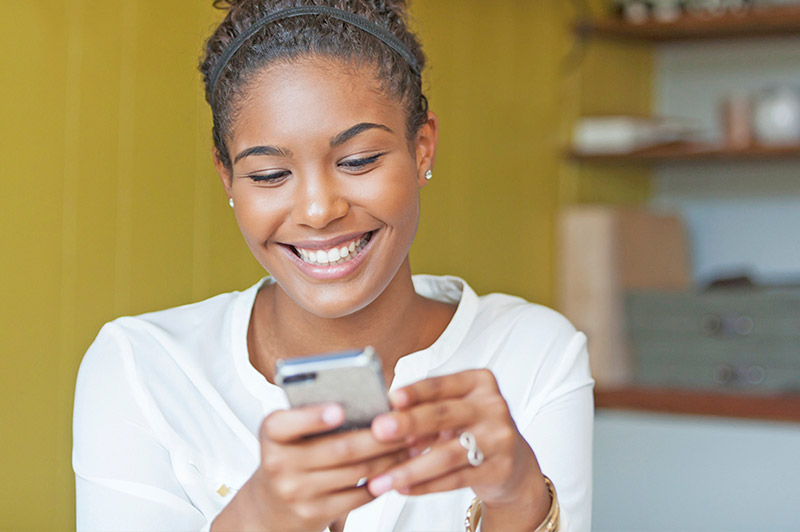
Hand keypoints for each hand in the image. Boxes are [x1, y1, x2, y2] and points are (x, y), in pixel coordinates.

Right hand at [211, 403, 407, 531]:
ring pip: (356, 471)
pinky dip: (381, 480)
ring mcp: (297, 492)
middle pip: (340, 448)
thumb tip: (366, 401)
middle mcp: (279, 464)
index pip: (286, 422)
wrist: (270, 507)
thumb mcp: (289, 433)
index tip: (340, 410)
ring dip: (389, 457)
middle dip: (379, 436)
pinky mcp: (315, 514)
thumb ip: (316, 415)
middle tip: (404, 424)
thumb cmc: (288, 458)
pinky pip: (358, 496)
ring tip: (408, 444)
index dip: (314, 417)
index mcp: (272, 434)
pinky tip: (396, 469)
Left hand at [366, 370, 550, 529]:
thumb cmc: (473, 428)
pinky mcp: (500, 469)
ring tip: (383, 478)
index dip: (416, 391)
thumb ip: (425, 409)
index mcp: (479, 382)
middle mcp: (493, 406)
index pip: (441, 384)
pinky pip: (456, 479)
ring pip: (448, 454)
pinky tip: (404, 488)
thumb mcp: (454, 410)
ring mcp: (499, 438)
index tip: (392, 398)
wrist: (514, 462)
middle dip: (409, 423)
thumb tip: (382, 416)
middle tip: (379, 431)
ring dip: (411, 468)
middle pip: (444, 415)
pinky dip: (427, 485)